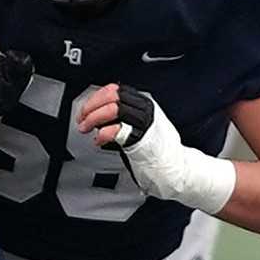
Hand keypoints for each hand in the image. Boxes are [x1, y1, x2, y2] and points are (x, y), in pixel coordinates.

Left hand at [78, 84, 235, 214]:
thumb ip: (122, 119)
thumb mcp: (139, 127)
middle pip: (113, 96)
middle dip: (91, 107)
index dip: (95, 97)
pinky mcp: (141, 140)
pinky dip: (103, 134)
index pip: (115, 90)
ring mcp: (145, 124)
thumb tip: (97, 115)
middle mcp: (145, 110)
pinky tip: (99, 140)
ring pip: (114, 109)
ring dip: (94, 118)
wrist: (177, 169)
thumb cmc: (157, 152)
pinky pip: (118, 130)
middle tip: (82, 120)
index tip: (85, 109)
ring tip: (87, 129)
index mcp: (144, 104)